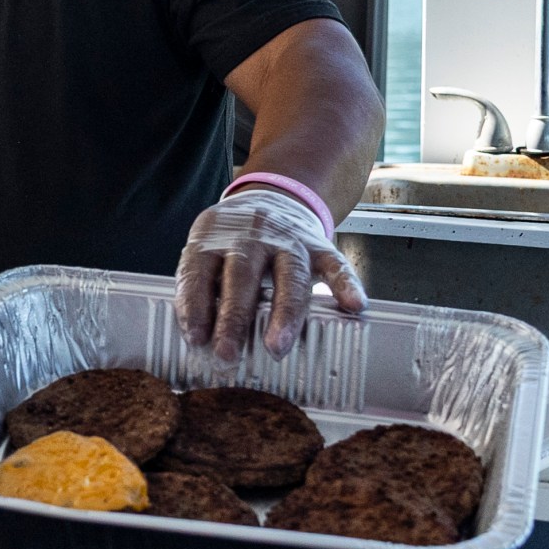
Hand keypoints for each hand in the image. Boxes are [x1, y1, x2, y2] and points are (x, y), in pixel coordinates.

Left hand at [176, 186, 365, 361]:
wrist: (271, 196)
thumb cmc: (232, 239)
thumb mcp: (205, 250)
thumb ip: (201, 287)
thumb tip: (198, 339)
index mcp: (213, 237)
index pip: (200, 272)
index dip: (195, 306)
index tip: (195, 339)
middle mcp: (251, 235)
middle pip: (242, 275)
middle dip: (234, 317)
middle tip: (228, 352)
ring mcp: (288, 240)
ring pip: (289, 275)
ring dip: (284, 313)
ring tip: (277, 346)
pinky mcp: (319, 246)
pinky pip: (335, 265)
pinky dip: (347, 285)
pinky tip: (354, 305)